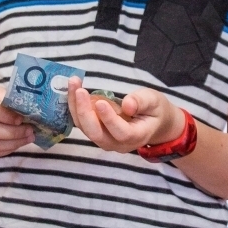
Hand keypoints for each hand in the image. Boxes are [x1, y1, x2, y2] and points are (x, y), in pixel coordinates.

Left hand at [67, 78, 186, 154]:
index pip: (121, 132)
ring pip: (85, 128)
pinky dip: (75, 106)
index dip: (110, 119)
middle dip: (85, 112)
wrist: (152, 123)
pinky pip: (82, 122)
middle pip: (96, 133)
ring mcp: (105, 140)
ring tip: (74, 83)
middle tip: (80, 90)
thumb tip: (127, 105)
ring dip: (76, 106)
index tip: (100, 102)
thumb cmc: (155, 110)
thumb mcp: (154, 101)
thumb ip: (142, 102)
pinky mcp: (96, 133)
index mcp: (136, 136)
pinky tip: (72, 88)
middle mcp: (118, 143)